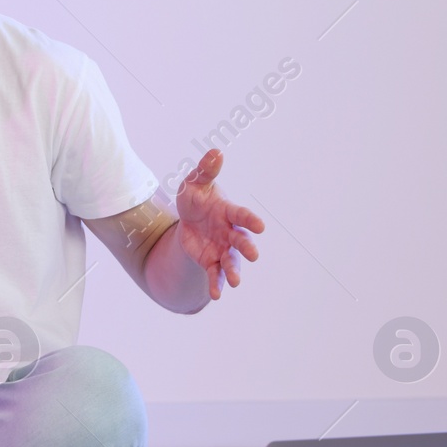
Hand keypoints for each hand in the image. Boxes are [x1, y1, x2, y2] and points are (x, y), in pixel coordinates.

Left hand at [175, 149, 263, 300]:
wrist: (186, 220)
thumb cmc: (195, 199)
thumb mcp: (194, 184)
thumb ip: (205, 171)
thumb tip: (215, 151)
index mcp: (227, 211)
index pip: (241, 215)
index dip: (250, 220)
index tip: (260, 227)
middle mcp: (229, 232)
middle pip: (240, 240)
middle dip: (246, 247)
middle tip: (253, 255)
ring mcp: (222, 248)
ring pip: (231, 261)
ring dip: (234, 271)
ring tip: (235, 282)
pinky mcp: (212, 261)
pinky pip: (215, 274)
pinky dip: (216, 284)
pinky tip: (216, 295)